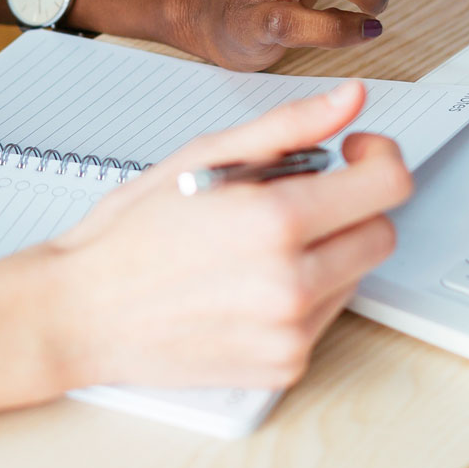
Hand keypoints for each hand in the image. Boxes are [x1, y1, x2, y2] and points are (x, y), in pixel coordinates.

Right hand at [0, 82, 410, 426]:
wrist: (80, 313)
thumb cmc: (129, 236)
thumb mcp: (203, 158)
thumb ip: (288, 127)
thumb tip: (348, 99)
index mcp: (275, 221)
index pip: (387, 185)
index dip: (379, 158)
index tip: (354, 153)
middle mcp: (291, 284)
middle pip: (382, 235)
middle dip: (352, 208)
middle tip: (298, 198)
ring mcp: (291, 333)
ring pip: (355, 277)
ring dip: (327, 253)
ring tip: (258, 246)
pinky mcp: (283, 367)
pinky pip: (325, 319)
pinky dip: (303, 296)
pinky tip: (249, 285)